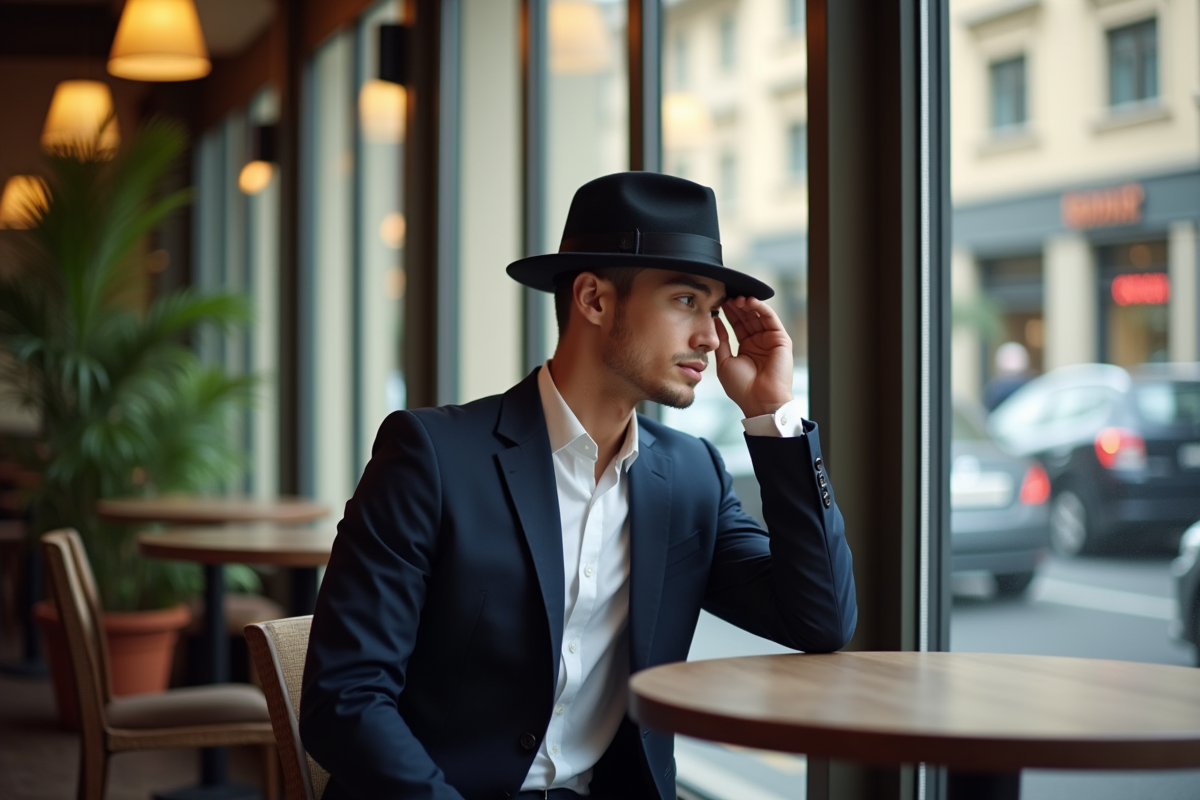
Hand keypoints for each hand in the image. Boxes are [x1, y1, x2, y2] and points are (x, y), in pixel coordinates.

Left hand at [714, 296, 793, 418]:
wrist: (759, 401)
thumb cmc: (742, 387)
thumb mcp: (724, 362)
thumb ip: (721, 341)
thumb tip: (714, 321)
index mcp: (746, 347)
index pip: (737, 324)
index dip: (728, 313)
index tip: (717, 302)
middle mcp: (759, 341)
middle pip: (747, 317)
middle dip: (737, 306)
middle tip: (726, 296)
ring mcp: (770, 339)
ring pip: (758, 315)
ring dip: (748, 305)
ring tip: (736, 298)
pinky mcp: (781, 339)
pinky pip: (770, 319)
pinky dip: (760, 308)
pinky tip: (749, 302)